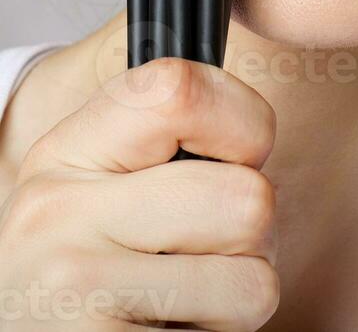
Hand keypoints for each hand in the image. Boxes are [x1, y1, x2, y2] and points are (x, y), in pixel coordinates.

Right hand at [0, 56, 278, 329]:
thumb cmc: (83, 267)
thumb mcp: (95, 185)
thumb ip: (165, 143)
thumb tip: (255, 131)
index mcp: (67, 150)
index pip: (182, 91)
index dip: (243, 124)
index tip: (236, 155)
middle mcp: (61, 209)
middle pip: (247, 197)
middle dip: (251, 234)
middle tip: (203, 251)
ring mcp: (78, 285)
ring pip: (254, 282)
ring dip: (236, 298)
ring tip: (182, 297)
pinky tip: (165, 331)